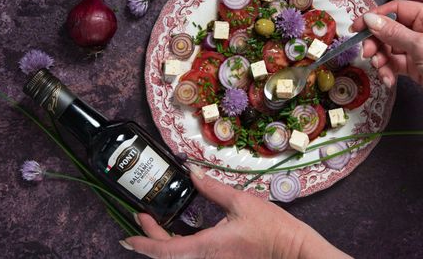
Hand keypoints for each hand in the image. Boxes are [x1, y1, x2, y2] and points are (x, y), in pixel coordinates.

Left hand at [120, 165, 349, 258]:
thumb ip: (212, 188)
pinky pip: (192, 258)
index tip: (128, 233)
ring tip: (154, 224)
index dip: (143, 242)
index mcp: (208, 247)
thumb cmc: (272, 229)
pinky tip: (179, 233)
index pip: (165, 250)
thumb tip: (191, 171)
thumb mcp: (241, 203)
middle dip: (150, 239)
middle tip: (141, 218)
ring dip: (163, 244)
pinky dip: (179, 247)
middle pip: (168, 257)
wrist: (294, 252)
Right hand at [351, 0, 422, 121]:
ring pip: (389, 49)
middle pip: (389, 30)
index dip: (375, 17)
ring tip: (381, 70)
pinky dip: (388, 72)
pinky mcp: (416, 68)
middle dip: (376, 42)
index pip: (396, 9)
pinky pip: (395, 65)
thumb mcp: (422, 47)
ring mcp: (419, 50)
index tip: (357, 28)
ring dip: (381, 60)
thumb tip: (369, 19)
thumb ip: (393, 33)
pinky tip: (389, 80)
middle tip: (367, 54)